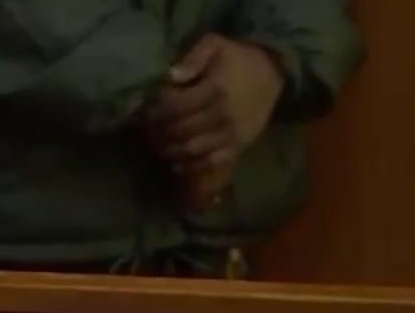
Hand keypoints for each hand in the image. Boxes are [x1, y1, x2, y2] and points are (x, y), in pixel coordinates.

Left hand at [145, 34, 284, 209]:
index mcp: (215, 90)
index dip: (154, 110)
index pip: (174, 106)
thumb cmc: (237, 58)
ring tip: (155, 144)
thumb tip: (169, 76)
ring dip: (169, 149)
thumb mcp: (215, 45)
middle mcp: (223, 115)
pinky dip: (191, 166)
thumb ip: (192, 58)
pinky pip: (211, 162)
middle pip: (179, 129)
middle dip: (156, 130)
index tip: (142, 109)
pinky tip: (175, 164)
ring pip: (191, 149)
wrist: (272, 73)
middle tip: (144, 129)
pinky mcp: (239, 146)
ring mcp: (231, 134)